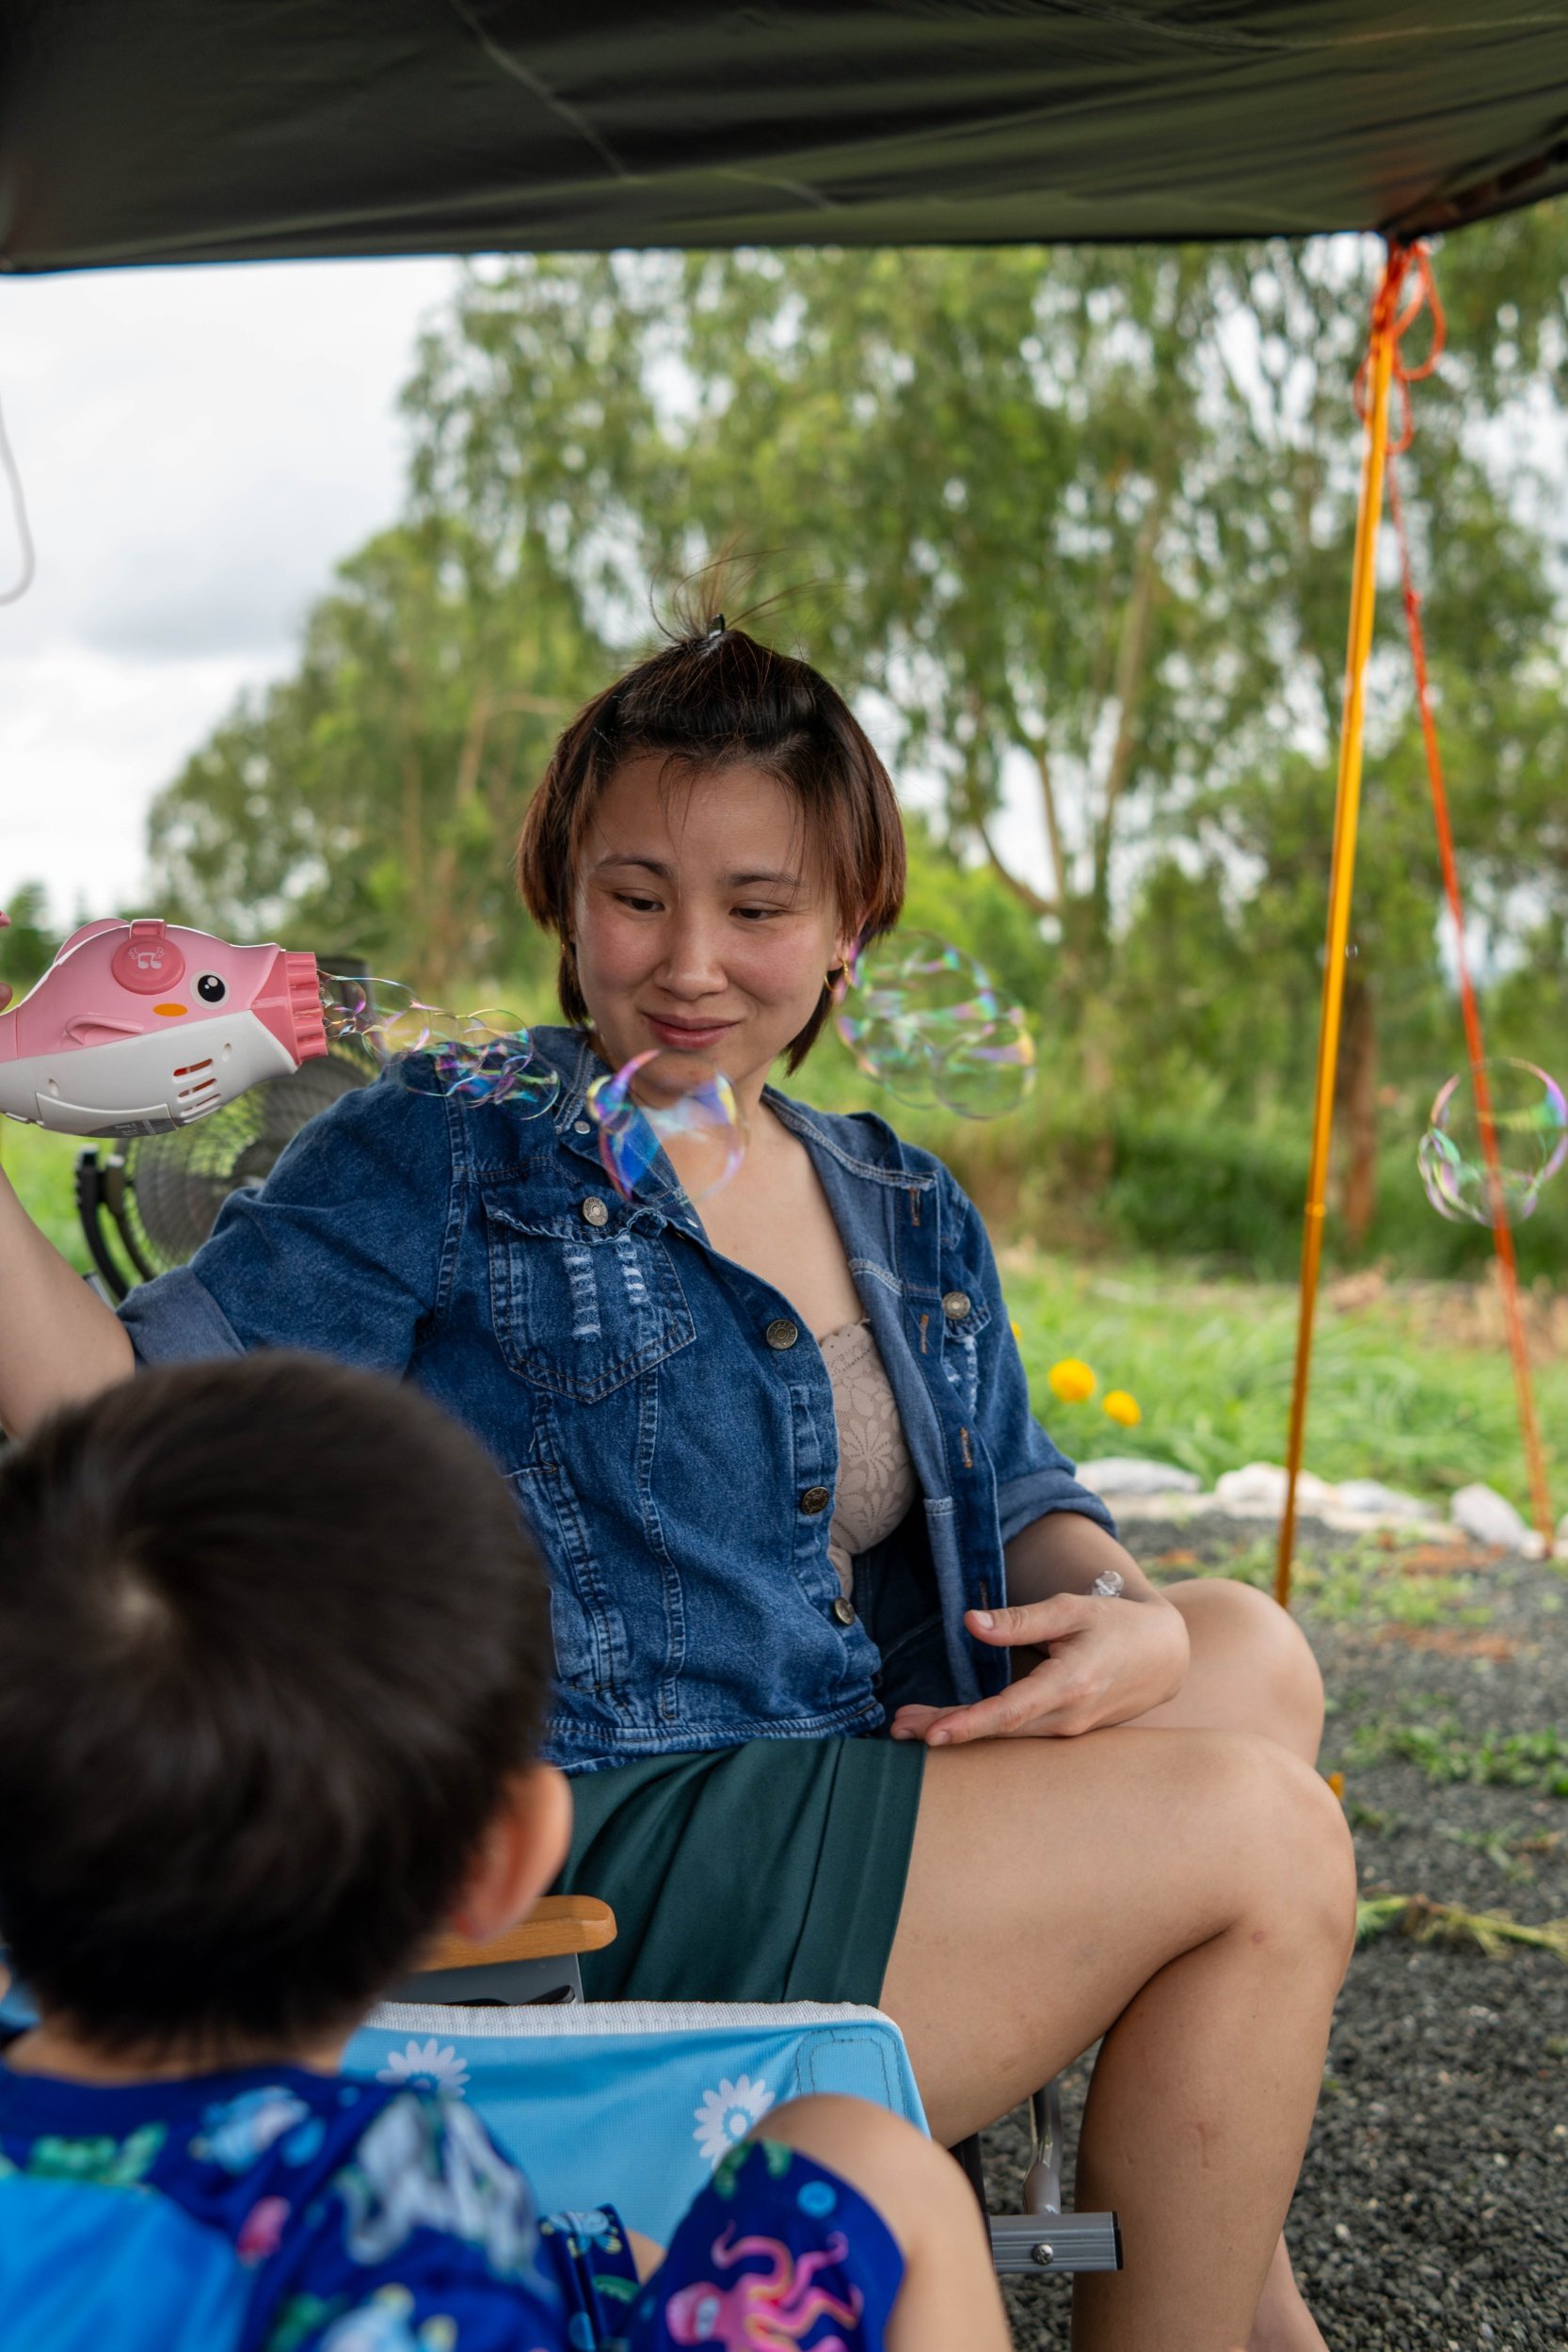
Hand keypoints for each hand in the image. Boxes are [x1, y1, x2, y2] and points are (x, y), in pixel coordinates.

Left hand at [889, 1590, 1188, 1746]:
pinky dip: (981, 1729)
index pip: (1013, 1711)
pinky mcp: (1065, 1732)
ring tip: (907, 1726)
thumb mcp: (1071, 1609)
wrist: (1165, 1656)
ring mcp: (1069, 1730)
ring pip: (1005, 1736)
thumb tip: (971, 1622)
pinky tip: (947, 1724)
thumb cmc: (1116, 1625)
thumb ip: (1021, 1620)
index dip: (971, 1724)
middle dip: (946, 1730)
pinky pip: (1017, 1734)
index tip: (933, 1735)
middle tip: (897, 1728)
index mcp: (1072, 1684)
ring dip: (957, 1731)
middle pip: (999, 1731)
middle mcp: (1069, 1717)